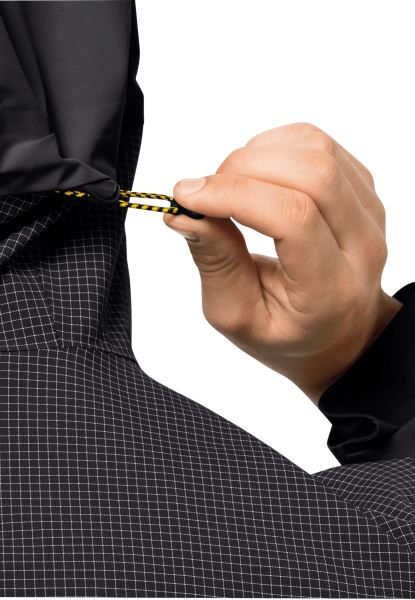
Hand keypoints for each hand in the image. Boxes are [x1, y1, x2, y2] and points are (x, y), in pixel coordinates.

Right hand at [163, 122, 402, 404]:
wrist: (338, 330)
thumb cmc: (287, 332)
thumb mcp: (238, 316)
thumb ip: (214, 264)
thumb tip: (184, 213)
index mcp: (331, 289)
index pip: (293, 219)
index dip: (233, 195)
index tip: (186, 196)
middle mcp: (362, 245)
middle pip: (313, 173)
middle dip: (242, 169)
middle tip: (207, 194)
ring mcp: (369, 211)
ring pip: (316, 150)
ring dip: (258, 155)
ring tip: (232, 188)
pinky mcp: (362, 188)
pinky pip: (318, 143)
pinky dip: (274, 147)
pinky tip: (257, 176)